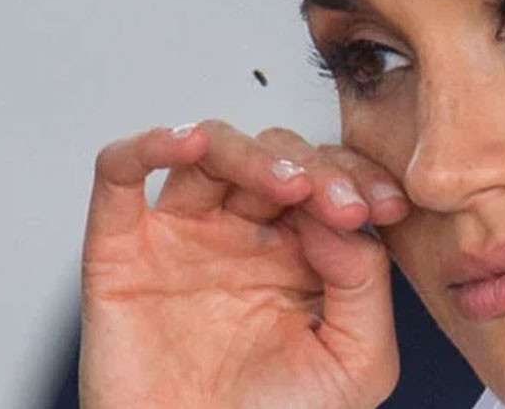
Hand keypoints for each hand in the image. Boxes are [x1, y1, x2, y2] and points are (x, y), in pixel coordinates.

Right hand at [79, 120, 410, 408]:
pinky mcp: (121, 250)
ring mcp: (182, 236)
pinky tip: (190, 143)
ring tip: (288, 183)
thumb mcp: (356, 362)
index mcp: (301, 252)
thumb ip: (365, 284)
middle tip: (341, 205)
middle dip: (315, 169)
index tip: (385, 205)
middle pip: (274, 155)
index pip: (329, 181)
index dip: (357, 179)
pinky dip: (149, 145)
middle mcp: (242, 234)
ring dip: (252, 152)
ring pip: (209, 150)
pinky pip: (119, 174)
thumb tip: (336, 217)